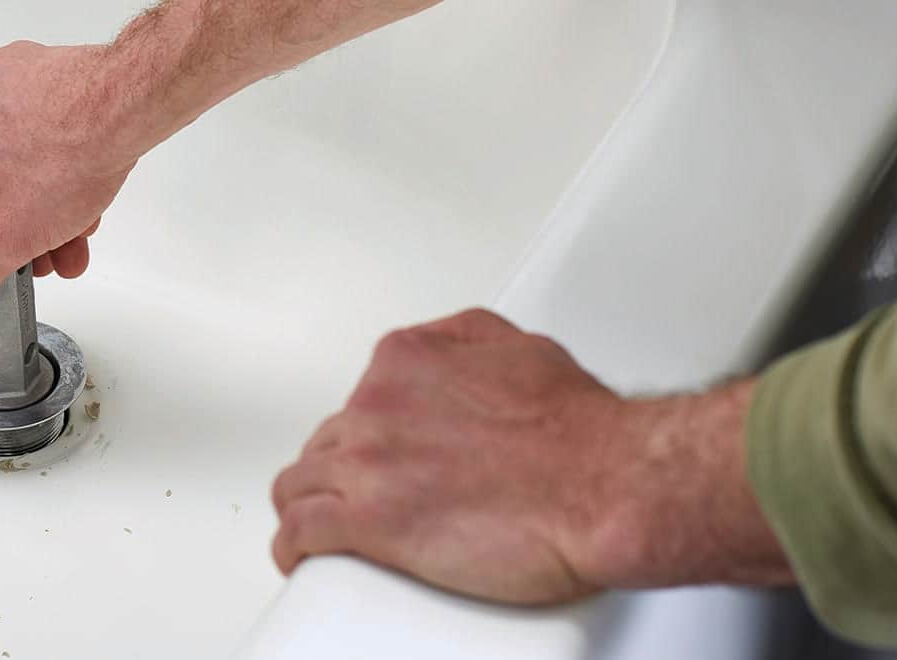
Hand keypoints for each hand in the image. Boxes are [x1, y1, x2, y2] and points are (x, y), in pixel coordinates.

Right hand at [0, 41, 139, 326]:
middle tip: (39, 256)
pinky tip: (87, 202)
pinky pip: (46, 131)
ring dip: (46, 208)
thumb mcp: (10, 237)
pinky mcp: (53, 71)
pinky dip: (62, 169)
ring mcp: (15, 75)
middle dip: (19, 229)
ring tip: (73, 239)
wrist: (128, 106)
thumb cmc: (68, 154)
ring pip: (20, 159)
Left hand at [270, 309, 791, 603]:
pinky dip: (294, 547)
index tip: (378, 456)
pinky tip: (301, 556)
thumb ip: (464, 341)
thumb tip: (447, 354)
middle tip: (366, 496)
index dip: (366, 435)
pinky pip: (301, 532)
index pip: (356, 399)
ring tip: (324, 527)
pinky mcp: (369, 521)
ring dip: (310, 506)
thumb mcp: (517, 345)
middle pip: (329, 442)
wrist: (602, 482)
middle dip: (342, 470)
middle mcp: (376, 405)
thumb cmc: (578, 428)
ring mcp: (368, 462)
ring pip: (302, 484)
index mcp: (405, 361)